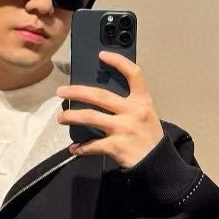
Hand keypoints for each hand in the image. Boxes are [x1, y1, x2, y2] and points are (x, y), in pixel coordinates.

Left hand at [55, 50, 164, 168]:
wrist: (158, 162)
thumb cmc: (149, 137)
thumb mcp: (146, 114)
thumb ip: (129, 103)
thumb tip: (100, 98)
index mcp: (142, 101)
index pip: (133, 74)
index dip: (117, 61)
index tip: (101, 55)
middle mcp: (133, 111)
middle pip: (100, 95)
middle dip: (77, 91)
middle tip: (61, 91)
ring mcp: (123, 128)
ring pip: (90, 117)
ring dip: (71, 116)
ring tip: (61, 117)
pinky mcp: (116, 145)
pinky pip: (92, 145)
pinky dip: (81, 147)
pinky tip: (74, 148)